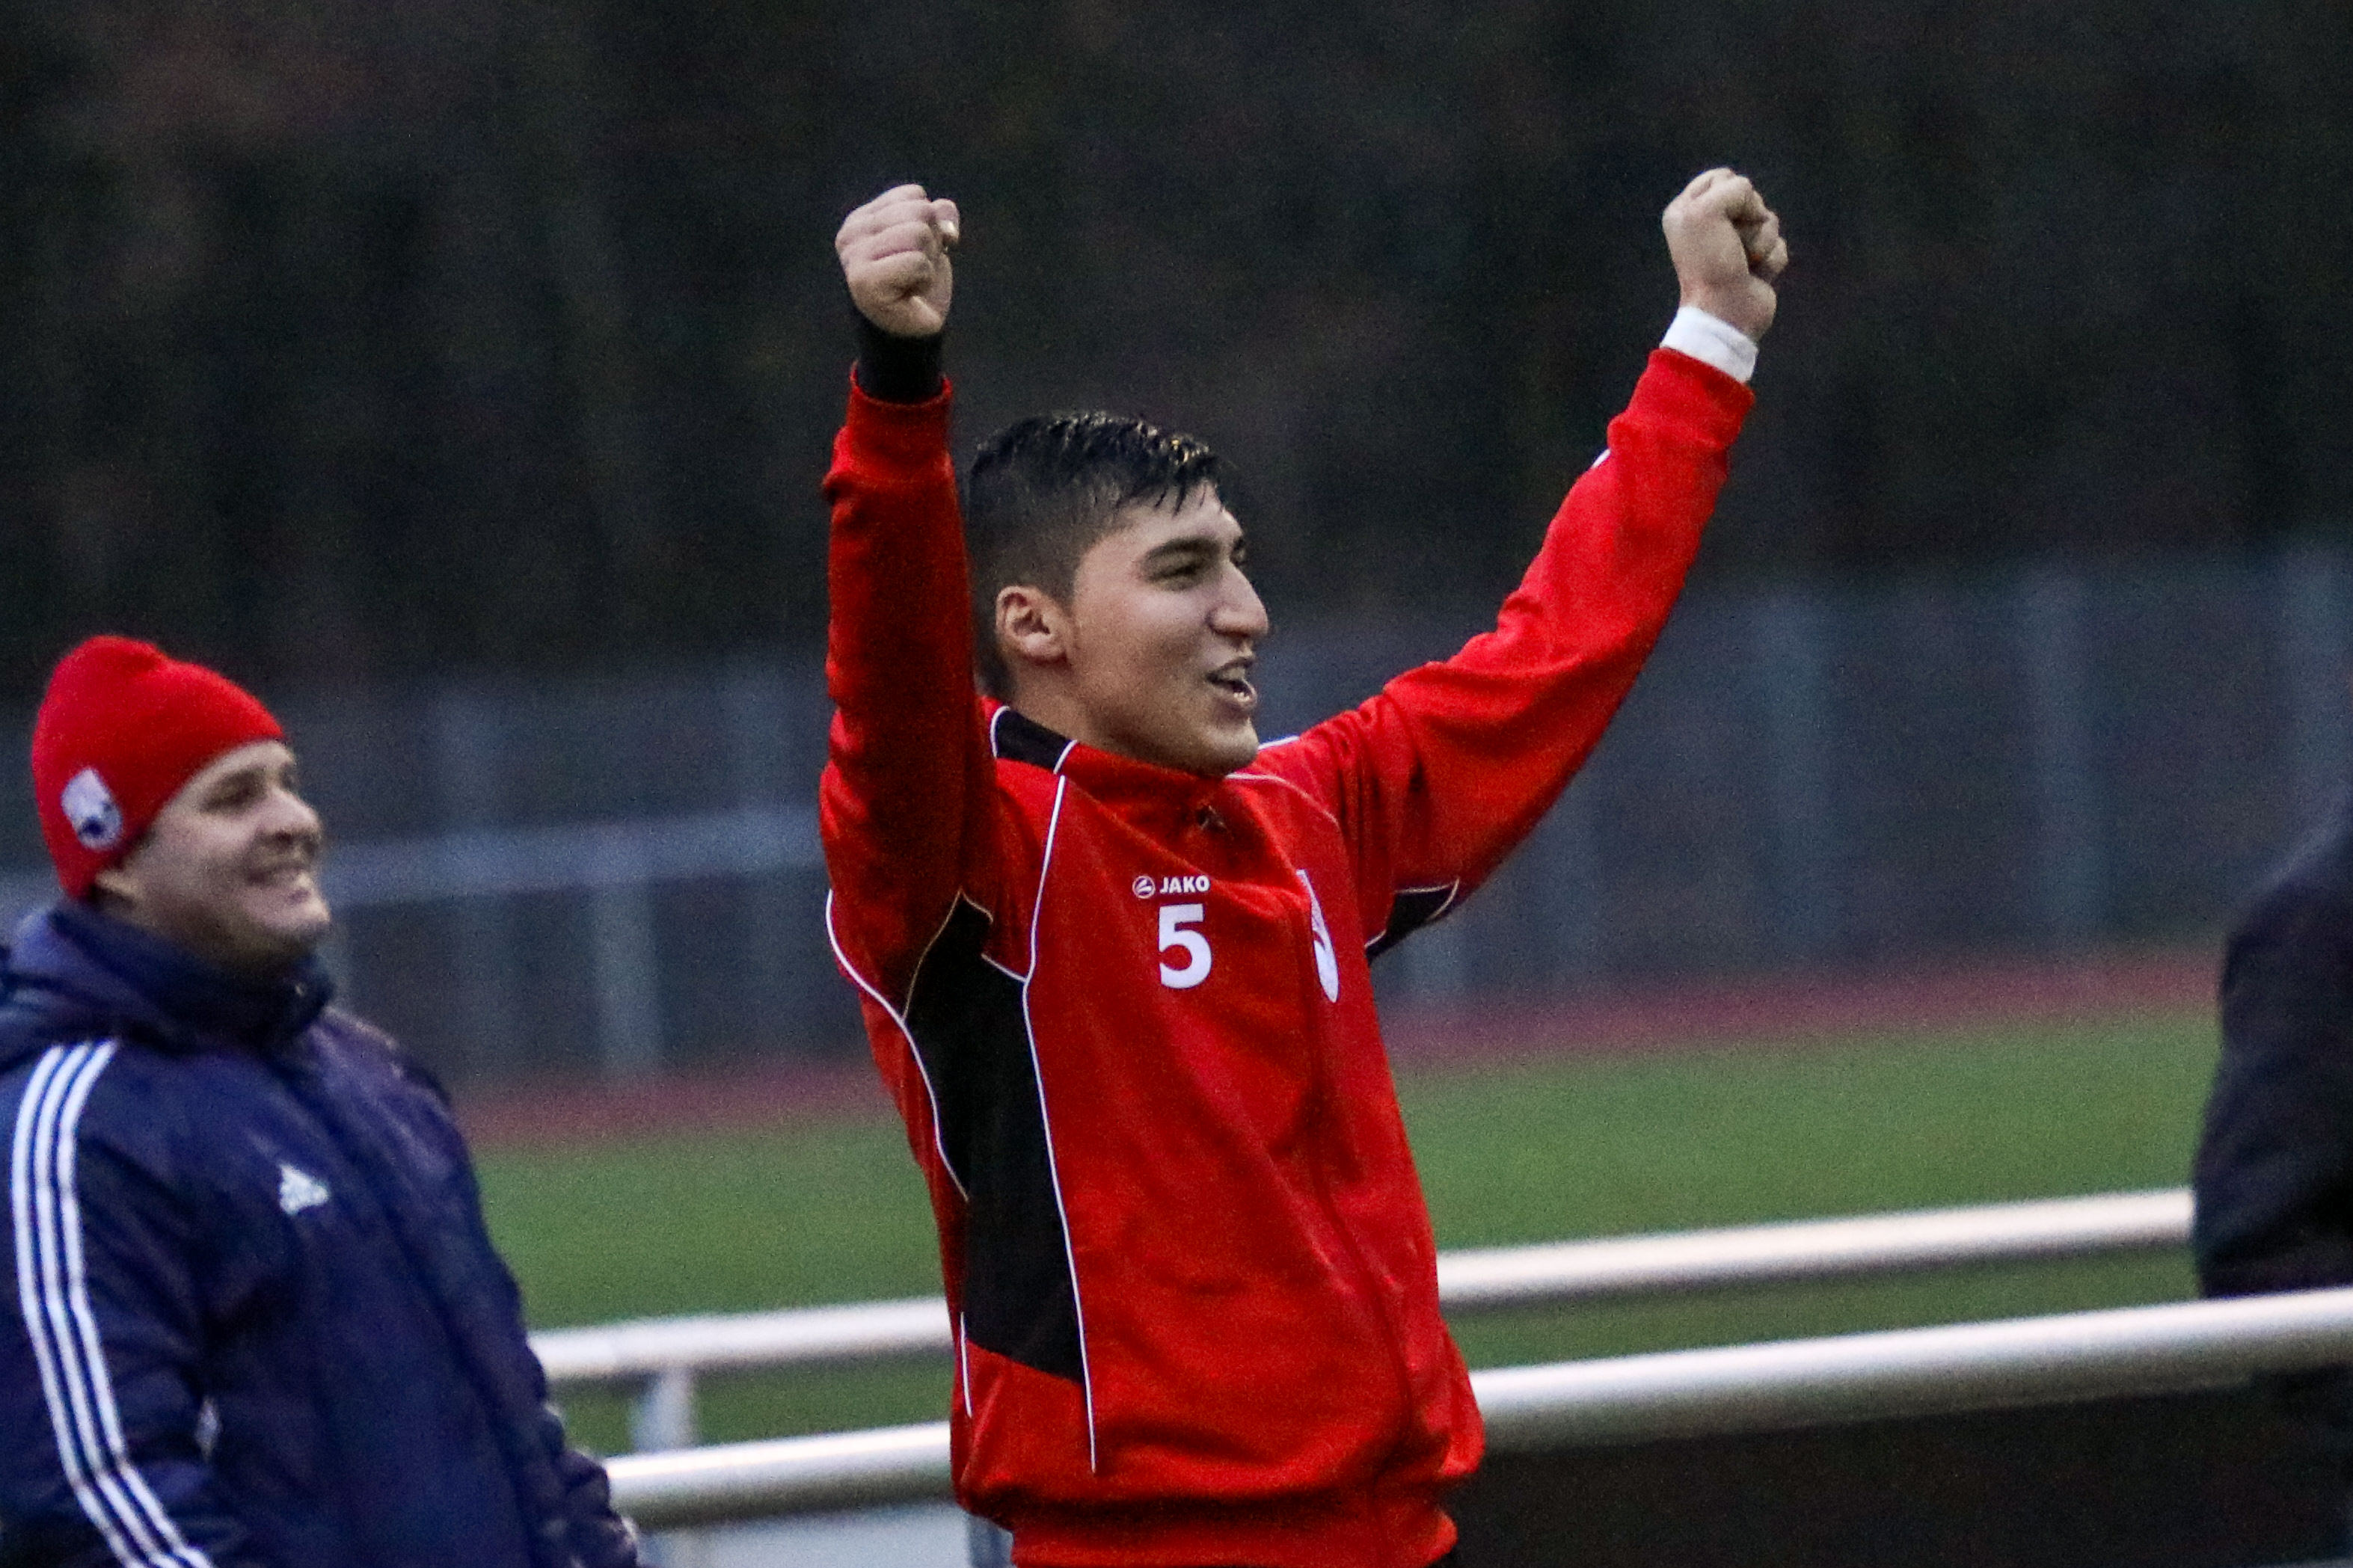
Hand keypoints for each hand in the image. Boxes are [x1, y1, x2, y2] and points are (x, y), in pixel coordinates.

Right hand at [836, 184, 960, 338]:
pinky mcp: (863, 280)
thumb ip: (940, 216)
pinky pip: (917, 262)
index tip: (915, 251)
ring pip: (919, 233)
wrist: (912, 331)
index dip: (930, 224)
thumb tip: (948, 229)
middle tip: (915, 270)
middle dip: (931, 243)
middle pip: (919, 211)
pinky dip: (925, 279)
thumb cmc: (919, 284)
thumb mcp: (933, 241)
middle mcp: (851, 233)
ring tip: (912, 280)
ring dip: (928, 261)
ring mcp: (853, 256)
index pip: (914, 195)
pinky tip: (909, 293)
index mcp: (862, 218)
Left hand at [1662, 168, 1786, 342]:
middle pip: (1751, 197)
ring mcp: (1736, 243)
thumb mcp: (1707, 211)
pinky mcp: (1757, 262)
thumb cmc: (1711, 261)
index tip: (1722, 214)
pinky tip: (1756, 276)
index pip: (1723, 176)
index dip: (1731, 191)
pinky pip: (1779, 244)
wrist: (1725, 309)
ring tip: (1745, 262)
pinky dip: (1771, 260)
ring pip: (1769, 221)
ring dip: (1761, 242)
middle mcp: (1710, 224)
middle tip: (1733, 242)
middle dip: (1750, 218)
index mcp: (1688, 209)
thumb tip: (1756, 211)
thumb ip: (1733, 189)